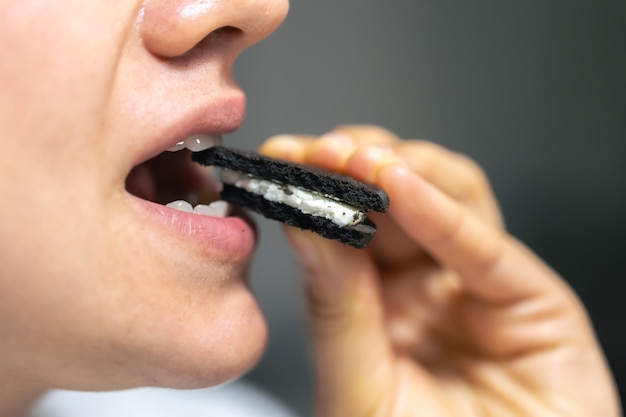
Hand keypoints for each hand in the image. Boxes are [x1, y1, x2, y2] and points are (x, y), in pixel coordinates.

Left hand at [260, 125, 619, 416]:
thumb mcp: (358, 391)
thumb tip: (303, 226)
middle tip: (316, 148)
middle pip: (393, 201)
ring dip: (400, 169)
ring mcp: (475, 286)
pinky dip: (442, 212)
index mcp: (376, 306)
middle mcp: (425, 287)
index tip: (281, 158)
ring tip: (355, 157)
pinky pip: (484, 247)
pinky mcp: (532, 298)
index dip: (314, 190)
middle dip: (354, 164)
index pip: (344, 231)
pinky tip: (401, 184)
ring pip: (447, 200)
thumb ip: (335, 312)